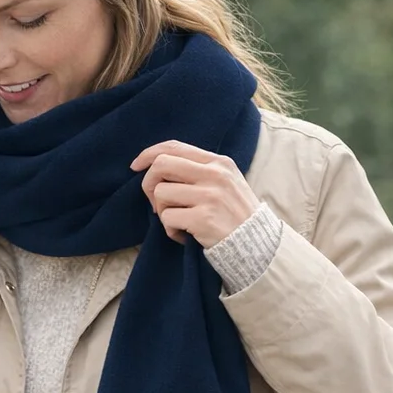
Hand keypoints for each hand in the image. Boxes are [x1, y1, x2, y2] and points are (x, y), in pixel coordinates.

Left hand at [131, 141, 259, 248]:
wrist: (257, 244)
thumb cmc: (234, 215)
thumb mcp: (226, 183)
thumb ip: (198, 172)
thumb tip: (159, 167)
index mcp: (218, 162)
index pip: (175, 147)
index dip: (149, 154)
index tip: (135, 166)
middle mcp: (214, 174)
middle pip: (161, 165)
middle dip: (149, 184)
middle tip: (155, 203)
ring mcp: (209, 195)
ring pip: (161, 194)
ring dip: (162, 212)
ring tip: (179, 222)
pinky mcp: (203, 218)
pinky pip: (167, 219)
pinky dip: (170, 231)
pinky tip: (185, 235)